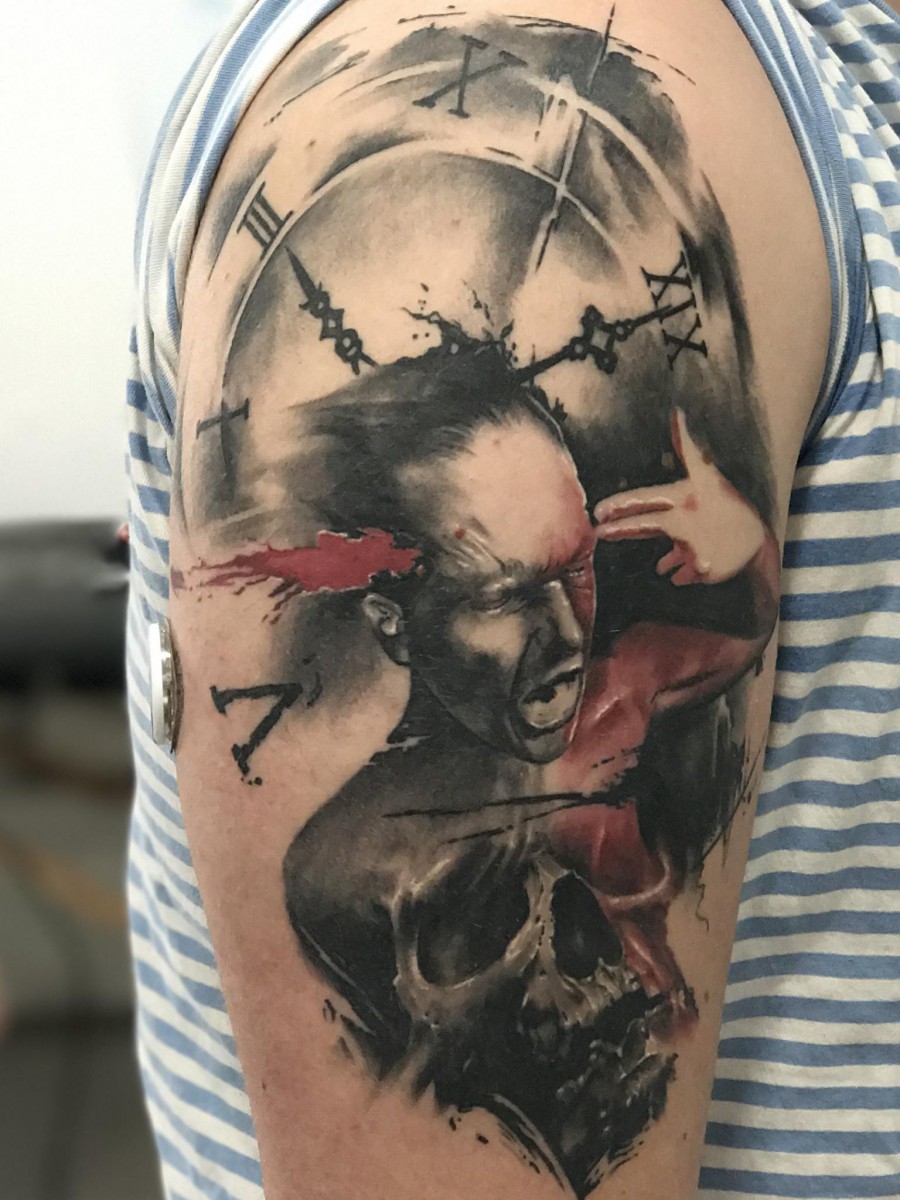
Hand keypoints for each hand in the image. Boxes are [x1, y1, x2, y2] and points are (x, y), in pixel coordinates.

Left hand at [593, 409, 766, 584]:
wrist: (757, 538)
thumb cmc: (725, 502)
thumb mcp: (708, 473)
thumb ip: (687, 448)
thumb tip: (676, 413)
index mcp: (687, 496)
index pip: (648, 499)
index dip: (622, 504)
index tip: (599, 511)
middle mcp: (689, 519)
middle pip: (649, 525)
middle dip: (622, 528)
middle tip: (599, 533)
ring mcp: (698, 546)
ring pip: (668, 558)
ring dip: (666, 560)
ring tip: (662, 565)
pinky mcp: (706, 569)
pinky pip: (682, 575)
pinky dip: (681, 572)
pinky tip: (684, 573)